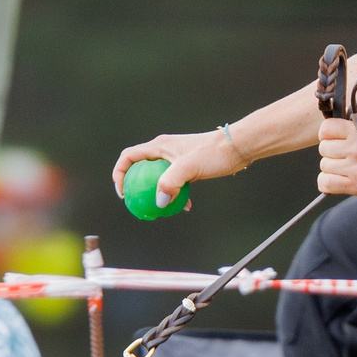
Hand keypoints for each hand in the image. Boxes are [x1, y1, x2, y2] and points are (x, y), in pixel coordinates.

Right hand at [111, 128, 248, 208]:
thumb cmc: (213, 153)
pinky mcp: (187, 167)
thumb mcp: (189, 167)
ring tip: (159, 209)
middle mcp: (164, 150)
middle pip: (140, 169)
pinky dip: (175, 194)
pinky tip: (184, 207)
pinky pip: (174, 182)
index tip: (123, 193)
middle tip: (138, 204)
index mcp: (159, 146)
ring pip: (158, 178)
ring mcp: (175, 159)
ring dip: (157, 193)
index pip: (128, 157)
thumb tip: (159, 201)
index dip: (119, 174)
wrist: (237, 148)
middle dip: (136, 187)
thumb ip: (171, 183)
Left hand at [316, 114, 356, 198]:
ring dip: (332, 166)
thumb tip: (343, 103)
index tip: (335, 136)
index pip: (326, 128)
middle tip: (344, 151)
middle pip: (324, 148)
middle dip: (332, 149)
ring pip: (324, 166)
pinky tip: (338, 177)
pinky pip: (326, 183)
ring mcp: (356, 169)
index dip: (328, 132)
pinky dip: (328, 181)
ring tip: (346, 164)